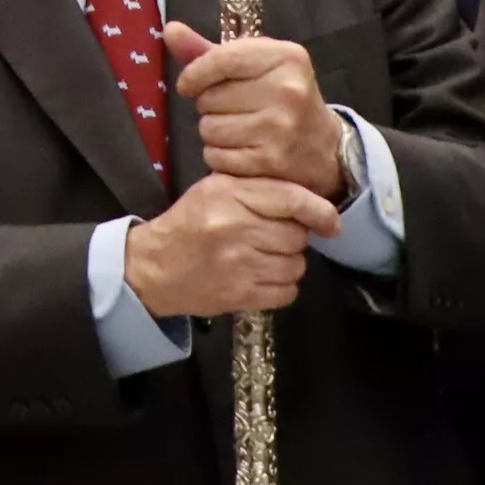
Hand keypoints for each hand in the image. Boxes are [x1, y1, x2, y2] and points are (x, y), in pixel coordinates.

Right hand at [123, 174, 340, 320]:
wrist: (154, 267)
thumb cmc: (188, 224)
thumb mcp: (215, 190)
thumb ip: (257, 189)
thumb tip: (309, 202)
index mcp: (228, 194)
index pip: (292, 199)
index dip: (321, 212)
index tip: (330, 223)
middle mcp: (235, 227)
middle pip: (297, 236)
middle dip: (291, 239)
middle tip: (268, 239)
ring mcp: (239, 264)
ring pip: (296, 266)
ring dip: (287, 263)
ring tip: (262, 258)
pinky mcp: (241, 295)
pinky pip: (287, 292)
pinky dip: (281, 287)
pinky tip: (260, 277)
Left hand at [164, 24, 340, 195]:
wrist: (325, 149)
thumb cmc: (282, 99)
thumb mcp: (256, 67)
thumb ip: (210, 51)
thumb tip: (170, 30)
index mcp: (286, 58)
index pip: (221, 59)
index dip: (194, 73)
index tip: (187, 85)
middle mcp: (287, 90)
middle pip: (209, 97)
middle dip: (210, 106)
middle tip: (235, 110)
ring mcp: (281, 127)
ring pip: (209, 128)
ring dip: (213, 133)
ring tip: (240, 130)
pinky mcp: (272, 160)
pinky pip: (217, 157)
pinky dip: (220, 157)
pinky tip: (243, 151)